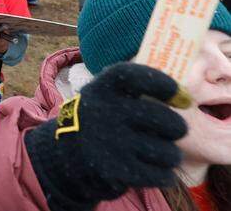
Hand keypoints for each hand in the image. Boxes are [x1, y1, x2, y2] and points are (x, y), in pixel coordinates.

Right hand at [25, 63, 187, 210]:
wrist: (65, 155)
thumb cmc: (100, 120)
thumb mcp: (106, 95)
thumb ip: (138, 90)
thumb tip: (185, 98)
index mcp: (103, 88)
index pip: (138, 77)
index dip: (166, 85)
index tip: (182, 98)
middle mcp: (105, 112)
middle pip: (166, 120)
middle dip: (177, 128)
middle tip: (172, 131)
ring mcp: (110, 142)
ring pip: (168, 152)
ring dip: (170, 155)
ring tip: (159, 153)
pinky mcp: (115, 170)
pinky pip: (160, 175)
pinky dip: (164, 175)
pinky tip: (155, 170)